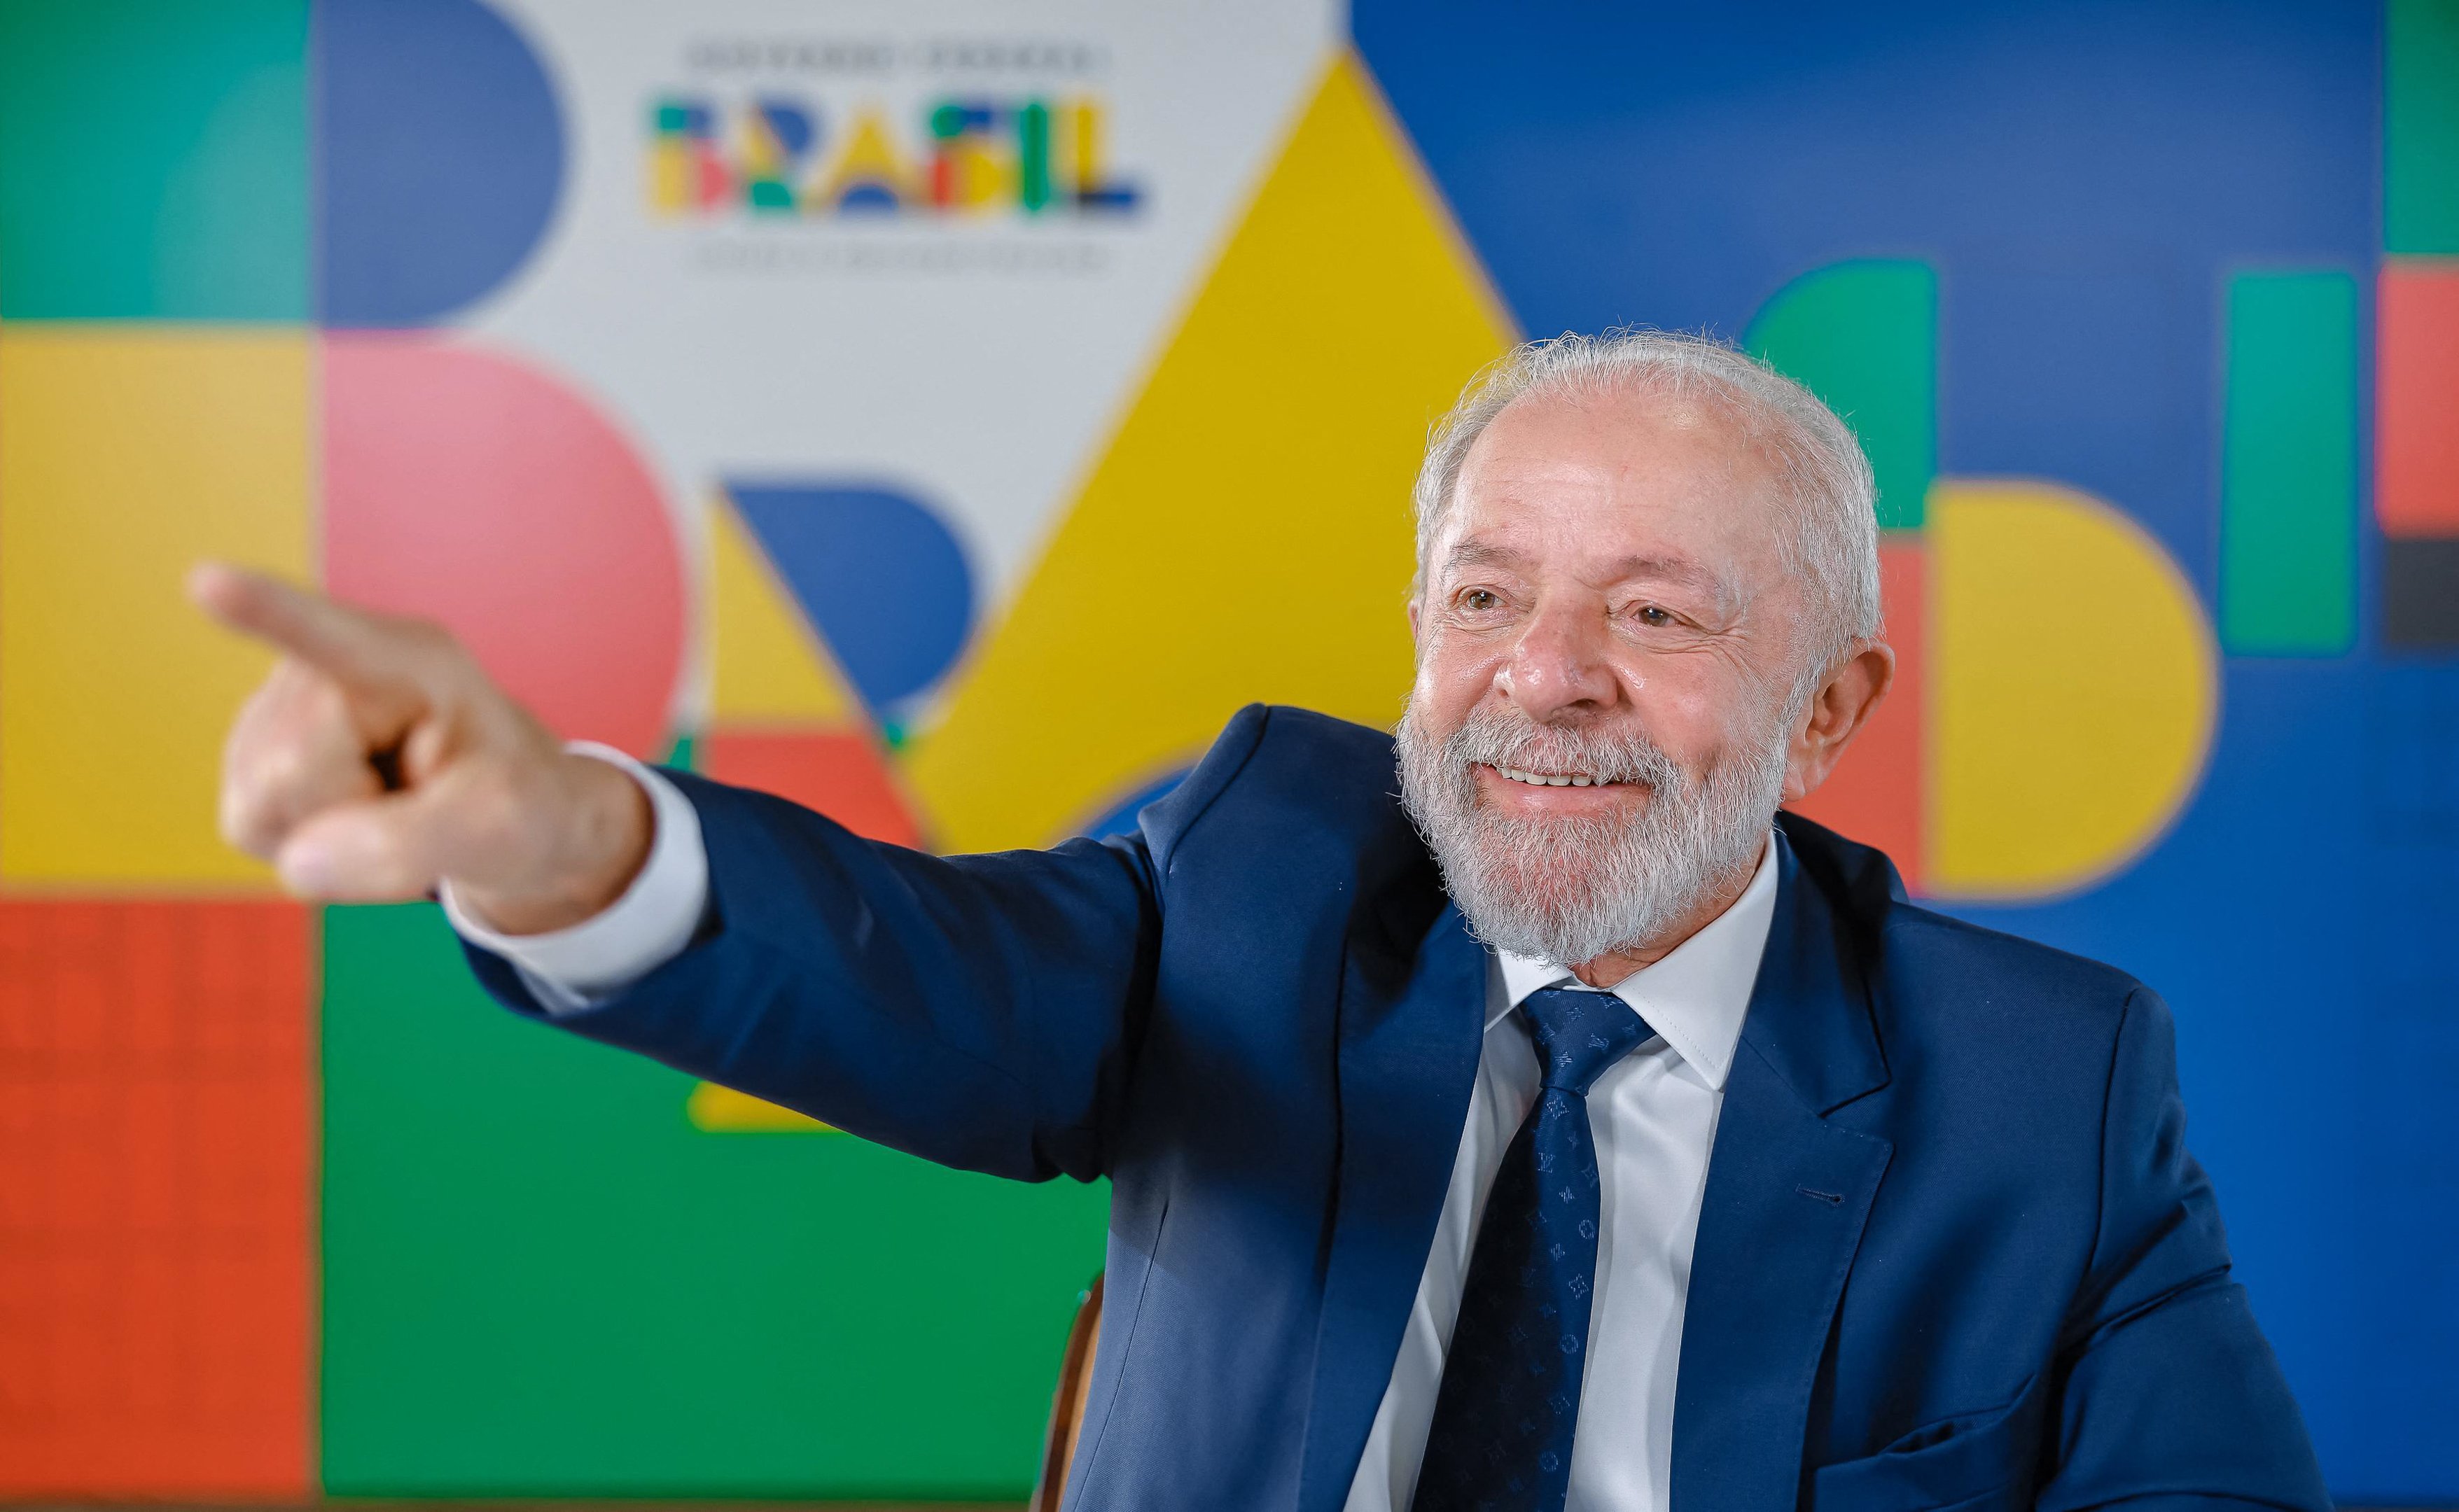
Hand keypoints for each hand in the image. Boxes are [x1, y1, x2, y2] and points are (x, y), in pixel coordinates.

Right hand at [191, 563, 652, 933]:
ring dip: (331, 832)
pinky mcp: (252, 750)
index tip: (209, 581)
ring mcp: (280, 704)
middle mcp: (327, 666)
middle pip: (288, 773)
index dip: (265, 610)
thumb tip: (300, 863)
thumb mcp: (497, 829)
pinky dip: (308, 844)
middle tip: (417, 798)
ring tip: (393, 801)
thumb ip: (407, 846)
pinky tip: (355, 814)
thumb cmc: (513, 804)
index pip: (327, 634)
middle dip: (350, 813)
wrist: (503, 811)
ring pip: (262, 805)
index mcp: (409, 660)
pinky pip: (251, 824)